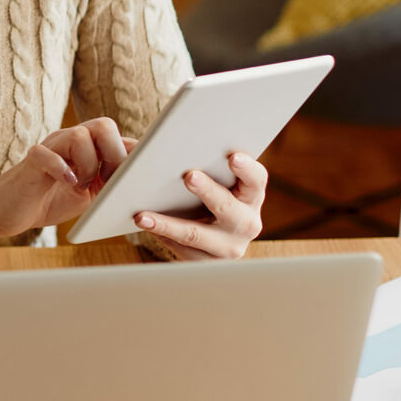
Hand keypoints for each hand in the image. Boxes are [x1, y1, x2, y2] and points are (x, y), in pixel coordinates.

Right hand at [0, 118, 134, 251]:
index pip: (117, 136)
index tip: (138, 177)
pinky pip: (47, 155)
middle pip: (103, 124)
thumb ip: (109, 181)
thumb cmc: (49, 200)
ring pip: (79, 136)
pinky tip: (69, 184)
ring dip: (89, 165)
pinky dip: (63, 169)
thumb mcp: (88, 193)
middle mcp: (68, 140)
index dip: (133, 154)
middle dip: (115, 155)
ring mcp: (49, 148)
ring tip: (82, 187)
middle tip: (108, 182)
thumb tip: (141, 181)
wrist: (7, 210)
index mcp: (86, 146)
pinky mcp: (31, 162)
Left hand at [134, 152, 268, 259]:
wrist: (207, 234)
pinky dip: (161, 236)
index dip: (246, 169)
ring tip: (143, 216)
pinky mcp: (208, 262)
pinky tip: (143, 225)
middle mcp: (247, 223)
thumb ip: (203, 161)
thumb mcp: (212, 177)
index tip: (232, 156)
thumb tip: (172, 138)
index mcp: (251, 196)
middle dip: (208, 191)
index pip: (256, 180)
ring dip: (169, 224)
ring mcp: (229, 247)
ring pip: (197, 235)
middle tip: (189, 175)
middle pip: (228, 207)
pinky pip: (182, 250)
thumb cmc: (204, 193)